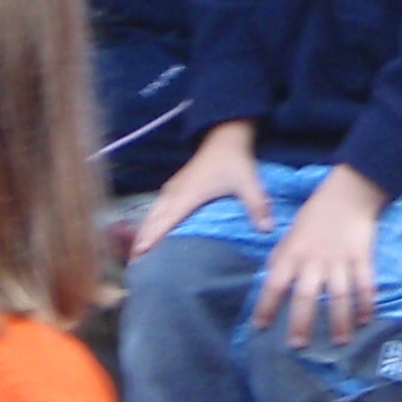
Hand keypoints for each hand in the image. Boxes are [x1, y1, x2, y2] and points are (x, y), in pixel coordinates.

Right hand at [133, 120, 268, 254]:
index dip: (152, 238)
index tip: (140, 255)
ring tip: (135, 256)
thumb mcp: (248, 182)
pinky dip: (149, 224)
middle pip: (151, 221)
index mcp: (188, 195)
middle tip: (134, 266)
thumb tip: (268, 230)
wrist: (225, 136)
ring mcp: (171, 190)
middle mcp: (174, 194)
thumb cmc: (234, 160)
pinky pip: (155, 209)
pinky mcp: (173, 188)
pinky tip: (147, 235)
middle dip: (140, 242)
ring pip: (150, 215)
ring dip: (142, 234)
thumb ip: (257, 206)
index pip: (165, 221)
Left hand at [254, 164, 385, 349]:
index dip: (266, 306)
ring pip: (339, 295)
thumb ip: (281, 257)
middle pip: (307, 296)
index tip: (260, 327)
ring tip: (339, 342)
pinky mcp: (362, 257)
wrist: (347, 194)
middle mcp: (314, 260)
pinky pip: (366, 283)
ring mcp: (340, 260)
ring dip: (339, 320)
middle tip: (298, 346)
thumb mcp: (290, 234)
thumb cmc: (314, 216)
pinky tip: (366, 319)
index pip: (275, 284)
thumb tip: (269, 279)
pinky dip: (367, 302)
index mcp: (293, 254)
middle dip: (302, 322)